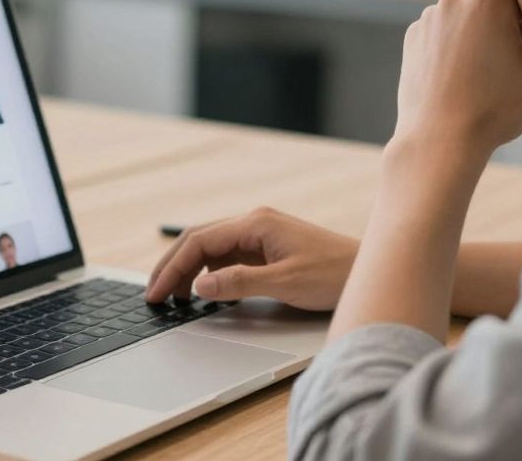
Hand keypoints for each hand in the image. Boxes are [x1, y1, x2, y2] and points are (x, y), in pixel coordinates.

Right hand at [144, 207, 357, 310]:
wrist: (367, 270)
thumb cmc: (334, 273)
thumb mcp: (285, 281)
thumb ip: (240, 282)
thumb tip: (200, 286)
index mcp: (256, 223)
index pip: (199, 241)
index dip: (172, 267)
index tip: (156, 292)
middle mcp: (254, 223)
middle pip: (199, 241)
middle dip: (172, 267)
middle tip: (154, 295)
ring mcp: (260, 235)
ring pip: (211, 249)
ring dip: (189, 271)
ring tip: (173, 297)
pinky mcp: (266, 249)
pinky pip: (227, 258)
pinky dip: (208, 273)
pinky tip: (203, 292)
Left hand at [393, 0, 521, 152]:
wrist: (437, 143)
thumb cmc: (495, 108)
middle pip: (502, 7)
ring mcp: (429, 18)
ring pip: (475, 22)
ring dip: (496, 43)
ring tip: (509, 82)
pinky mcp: (414, 40)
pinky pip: (450, 36)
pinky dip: (467, 51)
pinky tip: (475, 83)